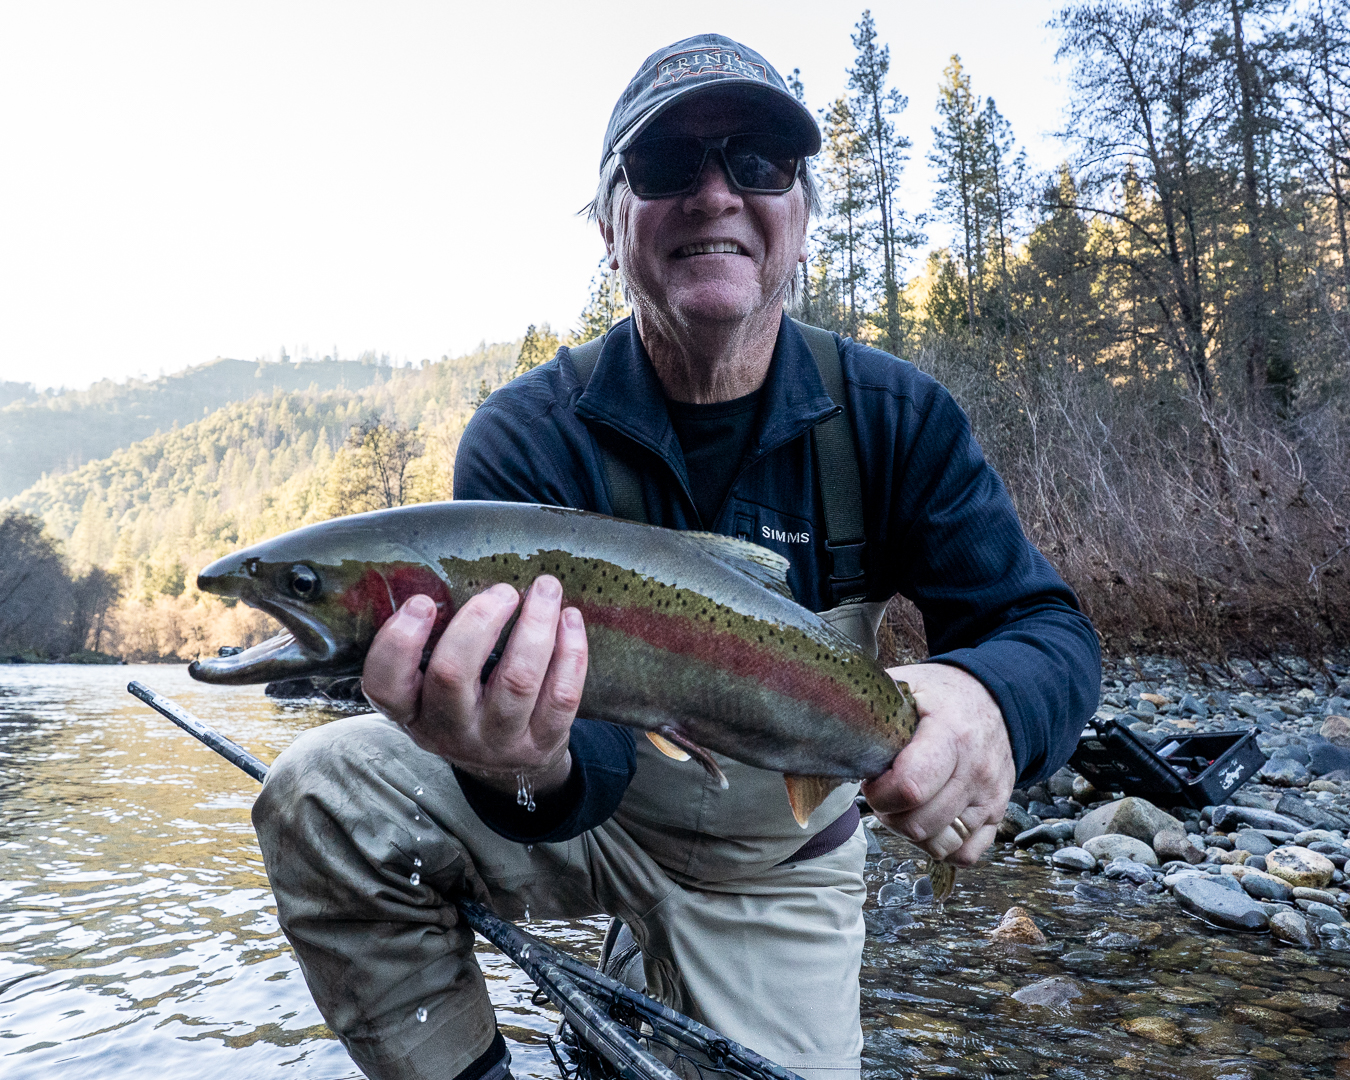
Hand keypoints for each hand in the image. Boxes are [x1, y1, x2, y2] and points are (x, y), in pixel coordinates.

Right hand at [360, 576, 587, 797]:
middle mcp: (450, 730)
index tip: (422, 602)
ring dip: (535, 626)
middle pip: (452, 674)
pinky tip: (570, 619)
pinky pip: (561, 695)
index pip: (384, 686)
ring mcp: (497, 740)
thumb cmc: (467, 706)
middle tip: (502, 591)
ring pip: (517, 680)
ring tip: (546, 589)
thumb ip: (433, 646)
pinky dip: (570, 652)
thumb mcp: (433, 690)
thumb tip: (454, 574)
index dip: (398, 642)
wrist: (509, 766)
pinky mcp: (541, 743)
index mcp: (413, 711)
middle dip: (478, 621)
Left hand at [860, 663, 1013, 865]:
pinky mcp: (997, 814)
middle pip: (919, 822)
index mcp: (950, 734)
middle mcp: (975, 770)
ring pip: (940, 843)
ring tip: (905, 805)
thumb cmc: (942, 695)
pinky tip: (928, 819)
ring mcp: (989, 795)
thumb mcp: (906, 685)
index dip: (880, 794)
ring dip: (911, 832)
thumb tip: (826, 727)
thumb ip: (870, 706)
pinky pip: (965, 853)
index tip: (872, 780)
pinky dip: (940, 844)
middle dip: (889, 814)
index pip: (911, 787)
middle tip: (884, 792)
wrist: (997, 698)